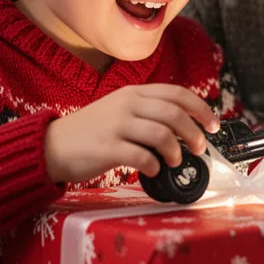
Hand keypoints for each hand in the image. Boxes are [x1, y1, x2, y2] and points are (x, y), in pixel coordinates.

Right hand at [44, 84, 219, 184]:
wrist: (51, 146)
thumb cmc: (90, 132)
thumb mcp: (119, 110)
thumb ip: (147, 112)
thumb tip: (183, 128)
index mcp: (133, 93)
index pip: (177, 94)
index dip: (201, 109)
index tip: (213, 125)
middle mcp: (127, 104)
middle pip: (174, 114)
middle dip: (194, 133)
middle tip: (199, 149)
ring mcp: (116, 125)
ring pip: (162, 134)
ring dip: (176, 151)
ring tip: (175, 161)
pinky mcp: (107, 148)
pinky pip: (141, 156)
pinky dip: (154, 165)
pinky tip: (153, 171)